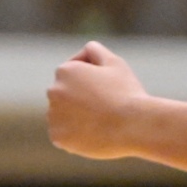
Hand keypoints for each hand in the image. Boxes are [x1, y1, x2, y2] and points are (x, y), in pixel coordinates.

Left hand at [46, 41, 149, 159]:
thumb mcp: (114, 62)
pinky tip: (93, 133)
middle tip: (104, 106)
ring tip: (100, 121)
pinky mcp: (57, 137)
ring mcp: (53, 116)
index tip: (107, 89)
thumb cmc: (126, 92)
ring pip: (63, 116)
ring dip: (76, 117)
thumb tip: (85, 49)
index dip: (91, 80)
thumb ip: (95, 51)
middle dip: (80, 98)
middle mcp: (53, 91)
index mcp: (64, 71)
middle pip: (66, 95)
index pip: (72, 74)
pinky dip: (74, 136)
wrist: (133, 126)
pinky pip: (63, 135)